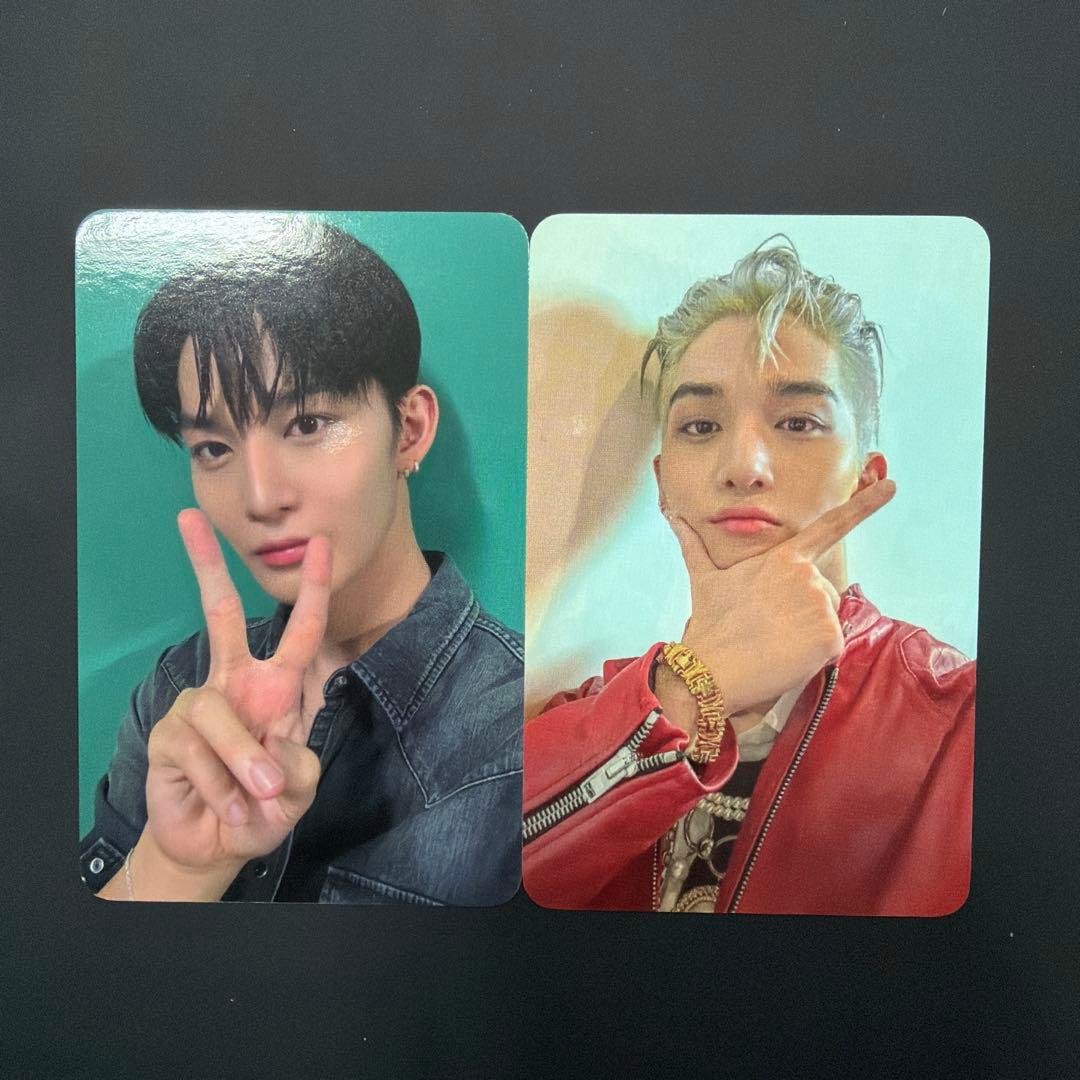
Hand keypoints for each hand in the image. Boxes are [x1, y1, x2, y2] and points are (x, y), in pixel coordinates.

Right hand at [143, 510, 331, 877]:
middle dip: (206, 565)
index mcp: (278, 688)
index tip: (320, 545)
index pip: (302, 632)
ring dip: (242, 761)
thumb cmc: (264, 806)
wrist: (218, 844)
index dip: (312, 590)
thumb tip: (273, 754)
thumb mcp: (297, 789)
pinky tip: (227, 807)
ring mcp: (199, 705)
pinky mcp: (169, 734)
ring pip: (219, 713)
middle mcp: (237, 684)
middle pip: (221, 614)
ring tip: (258, 797)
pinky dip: (220, 785)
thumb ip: (298, 767)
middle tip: (188, 517)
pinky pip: (197, 750)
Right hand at [661, 481, 895, 724]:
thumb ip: (693, 543)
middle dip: (801, 612)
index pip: (830, 527)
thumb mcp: (704, 578)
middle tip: (767, 629)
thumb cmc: (709, 624)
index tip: (891, 486)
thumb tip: (672, 515)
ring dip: (806, 634)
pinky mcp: (831, 637)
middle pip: (821, 594)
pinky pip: (832, 648)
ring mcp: (821, 606)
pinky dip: (813, 657)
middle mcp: (807, 575)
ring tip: (772, 643)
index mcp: (784, 558)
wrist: (710, 670)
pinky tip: (786, 658)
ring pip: (826, 620)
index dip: (864, 505)